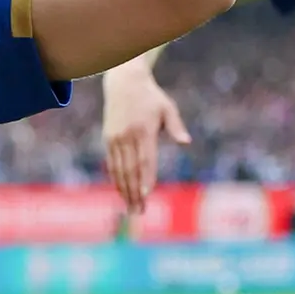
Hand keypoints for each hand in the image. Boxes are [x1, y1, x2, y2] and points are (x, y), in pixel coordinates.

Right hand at [102, 65, 189, 213]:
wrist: (123, 83)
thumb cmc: (150, 97)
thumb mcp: (167, 108)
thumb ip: (176, 126)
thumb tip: (186, 142)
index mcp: (144, 130)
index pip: (145, 159)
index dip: (145, 178)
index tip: (146, 195)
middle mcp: (127, 136)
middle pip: (130, 170)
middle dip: (134, 192)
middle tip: (139, 211)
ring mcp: (115, 138)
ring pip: (119, 169)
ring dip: (124, 190)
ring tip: (130, 208)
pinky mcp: (108, 139)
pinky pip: (112, 163)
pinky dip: (116, 179)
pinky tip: (121, 191)